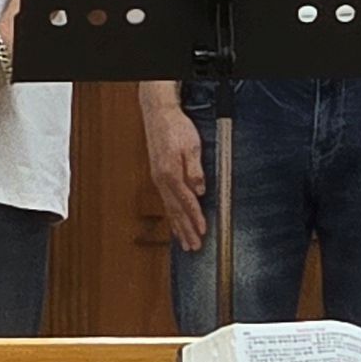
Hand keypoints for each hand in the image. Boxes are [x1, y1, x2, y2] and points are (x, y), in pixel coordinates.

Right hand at [141, 90, 207, 250]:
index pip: (186, 201)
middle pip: (175, 210)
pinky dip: (171, 216)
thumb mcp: (192, 146)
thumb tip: (199, 190)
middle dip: (185, 230)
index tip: (202, 231)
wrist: (157, 115)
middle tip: (193, 246)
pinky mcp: (158, 176)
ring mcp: (158, 179)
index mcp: (170, 173)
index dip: (195, 217)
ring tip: (185, 243)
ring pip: (169, 208)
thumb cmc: (175, 128)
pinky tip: (175, 223)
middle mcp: (161, 179)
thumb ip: (195, 170)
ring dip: (178, 227)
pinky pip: (165, 201)